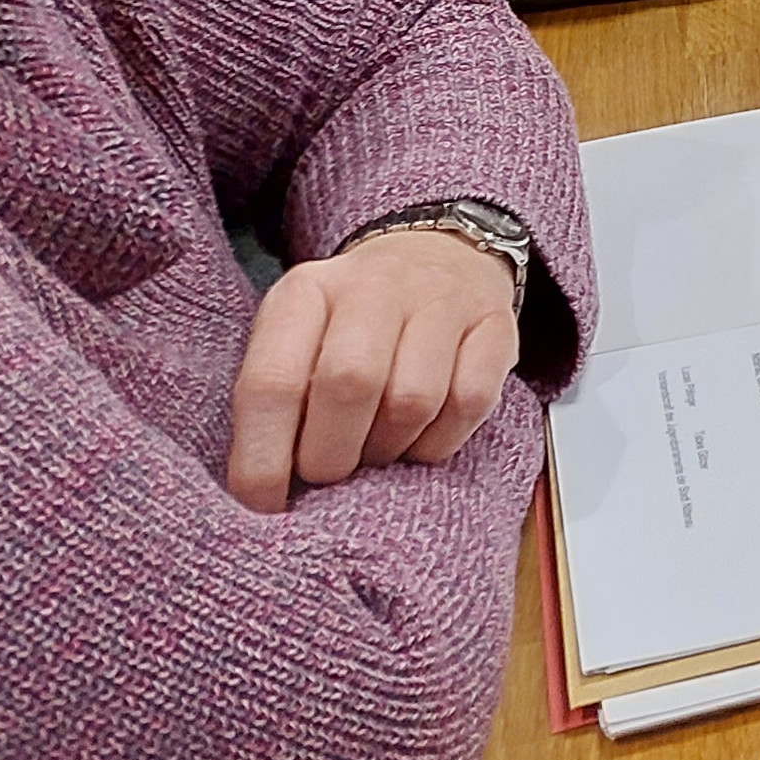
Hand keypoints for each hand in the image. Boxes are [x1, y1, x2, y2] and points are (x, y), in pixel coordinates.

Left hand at [226, 227, 525, 512]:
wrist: (437, 257)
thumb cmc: (352, 323)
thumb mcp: (298, 337)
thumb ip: (277, 399)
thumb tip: (264, 489)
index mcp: (307, 291)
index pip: (272, 381)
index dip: (263, 457)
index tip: (265, 502)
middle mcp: (373, 286)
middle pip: (348, 386)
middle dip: (332, 455)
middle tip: (328, 474)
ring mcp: (442, 301)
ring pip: (413, 401)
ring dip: (389, 449)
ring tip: (375, 450)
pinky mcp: (496, 325)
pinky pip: (469, 404)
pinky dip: (439, 441)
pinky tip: (420, 438)